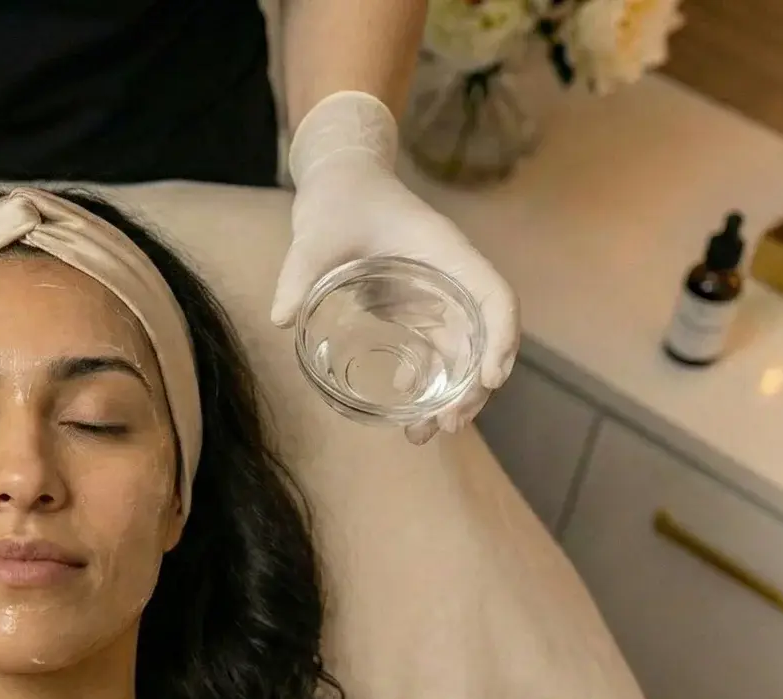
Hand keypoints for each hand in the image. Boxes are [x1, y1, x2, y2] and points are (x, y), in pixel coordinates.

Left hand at [270, 91, 519, 444]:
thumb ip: (302, 270)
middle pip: (481, 337)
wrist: (341, 181)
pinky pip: (431, 351)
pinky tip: (406, 413)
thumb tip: (282, 318)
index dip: (499, 337)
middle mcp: (449, 277)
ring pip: (459, 352)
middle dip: (472, 385)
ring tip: (427, 434)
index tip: (489, 379)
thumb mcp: (318, 231)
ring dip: (450, 394)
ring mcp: (433, 295)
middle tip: (447, 424)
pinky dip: (425, 381)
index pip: (493, 296)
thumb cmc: (340, 198)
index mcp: (445, 253)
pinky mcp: (413, 308)